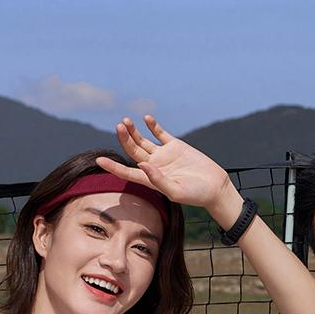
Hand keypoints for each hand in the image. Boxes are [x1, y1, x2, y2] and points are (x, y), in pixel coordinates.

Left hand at [96, 115, 234, 216]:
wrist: (215, 187)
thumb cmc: (196, 195)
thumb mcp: (176, 192)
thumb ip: (158, 180)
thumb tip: (142, 165)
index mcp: (151, 179)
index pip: (127, 172)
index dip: (113, 167)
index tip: (99, 160)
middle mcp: (154, 166)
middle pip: (133, 151)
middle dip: (124, 138)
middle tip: (120, 126)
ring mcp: (164, 155)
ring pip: (143, 141)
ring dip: (133, 131)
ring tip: (126, 121)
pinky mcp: (175, 146)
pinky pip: (160, 134)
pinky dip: (153, 126)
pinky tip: (147, 118)